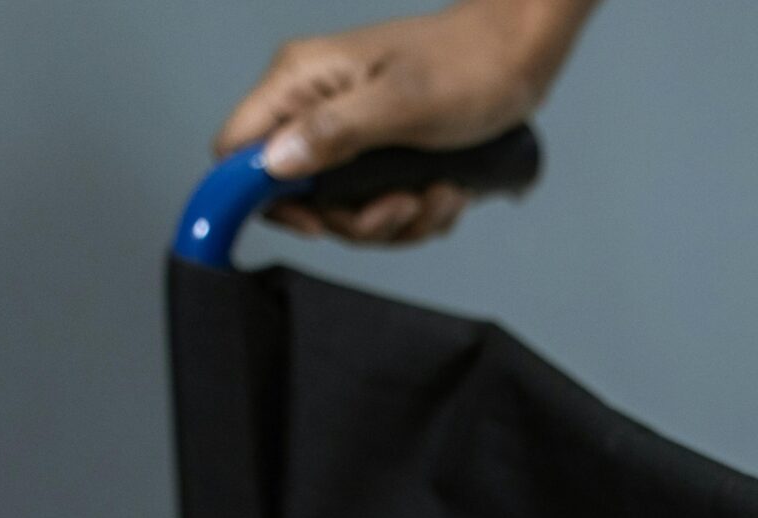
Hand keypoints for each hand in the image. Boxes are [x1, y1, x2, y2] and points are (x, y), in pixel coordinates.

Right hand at [213, 0, 593, 244]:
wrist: (520, 57)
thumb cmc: (468, 65)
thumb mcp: (401, 105)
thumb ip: (333, 132)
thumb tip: (274, 163)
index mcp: (301, 80)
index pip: (237, 151)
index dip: (261, 197)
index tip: (317, 220)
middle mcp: (315, 105)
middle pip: (298, 197)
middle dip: (357, 218)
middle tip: (404, 204)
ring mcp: (347, 130)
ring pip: (344, 208)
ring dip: (397, 219)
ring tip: (438, 193)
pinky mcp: (379, 151)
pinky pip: (379, 204)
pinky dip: (416, 211)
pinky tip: (446, 190)